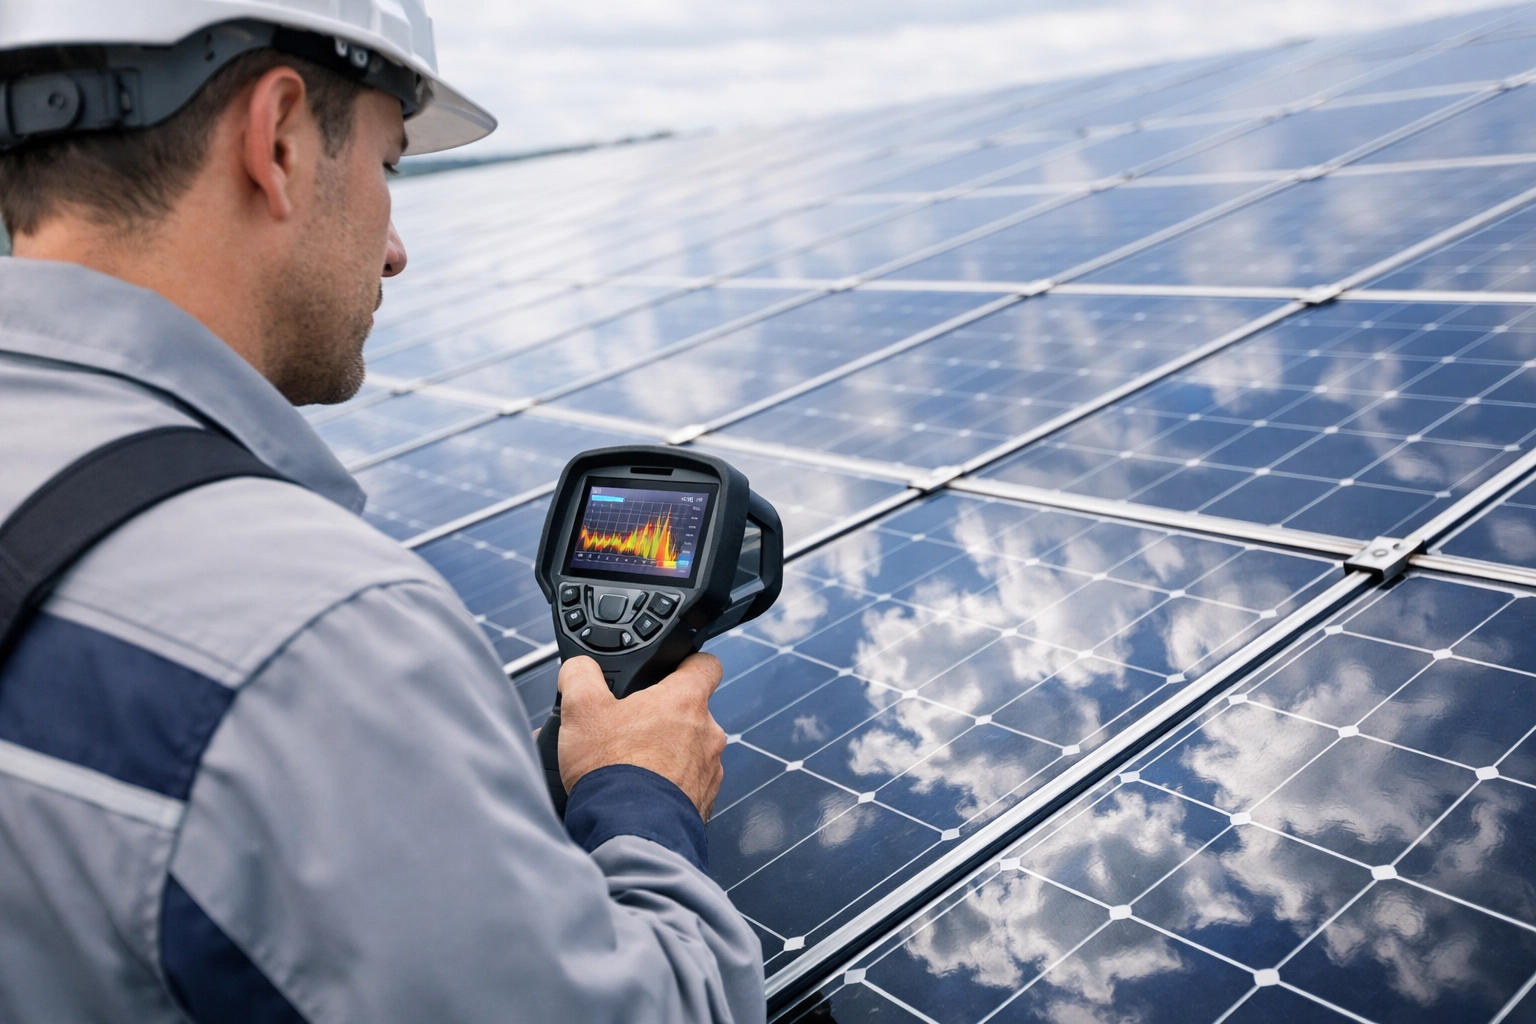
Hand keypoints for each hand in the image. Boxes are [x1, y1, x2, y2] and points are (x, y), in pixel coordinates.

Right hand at [555, 653, 726, 820]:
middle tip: (630, 727)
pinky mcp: (703, 801)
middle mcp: (708, 733)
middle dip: (662, 716)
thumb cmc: (611, 770)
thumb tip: (579, 667)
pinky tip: (639, 791)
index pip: (706, 664)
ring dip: (665, 752)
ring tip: (628, 764)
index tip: (669, 670)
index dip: (687, 662)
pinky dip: (668, 784)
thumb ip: (581, 675)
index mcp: (685, 701)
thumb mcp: (582, 709)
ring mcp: (710, 770)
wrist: (629, 832)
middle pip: (692, 711)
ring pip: (690, 749)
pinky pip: (688, 783)